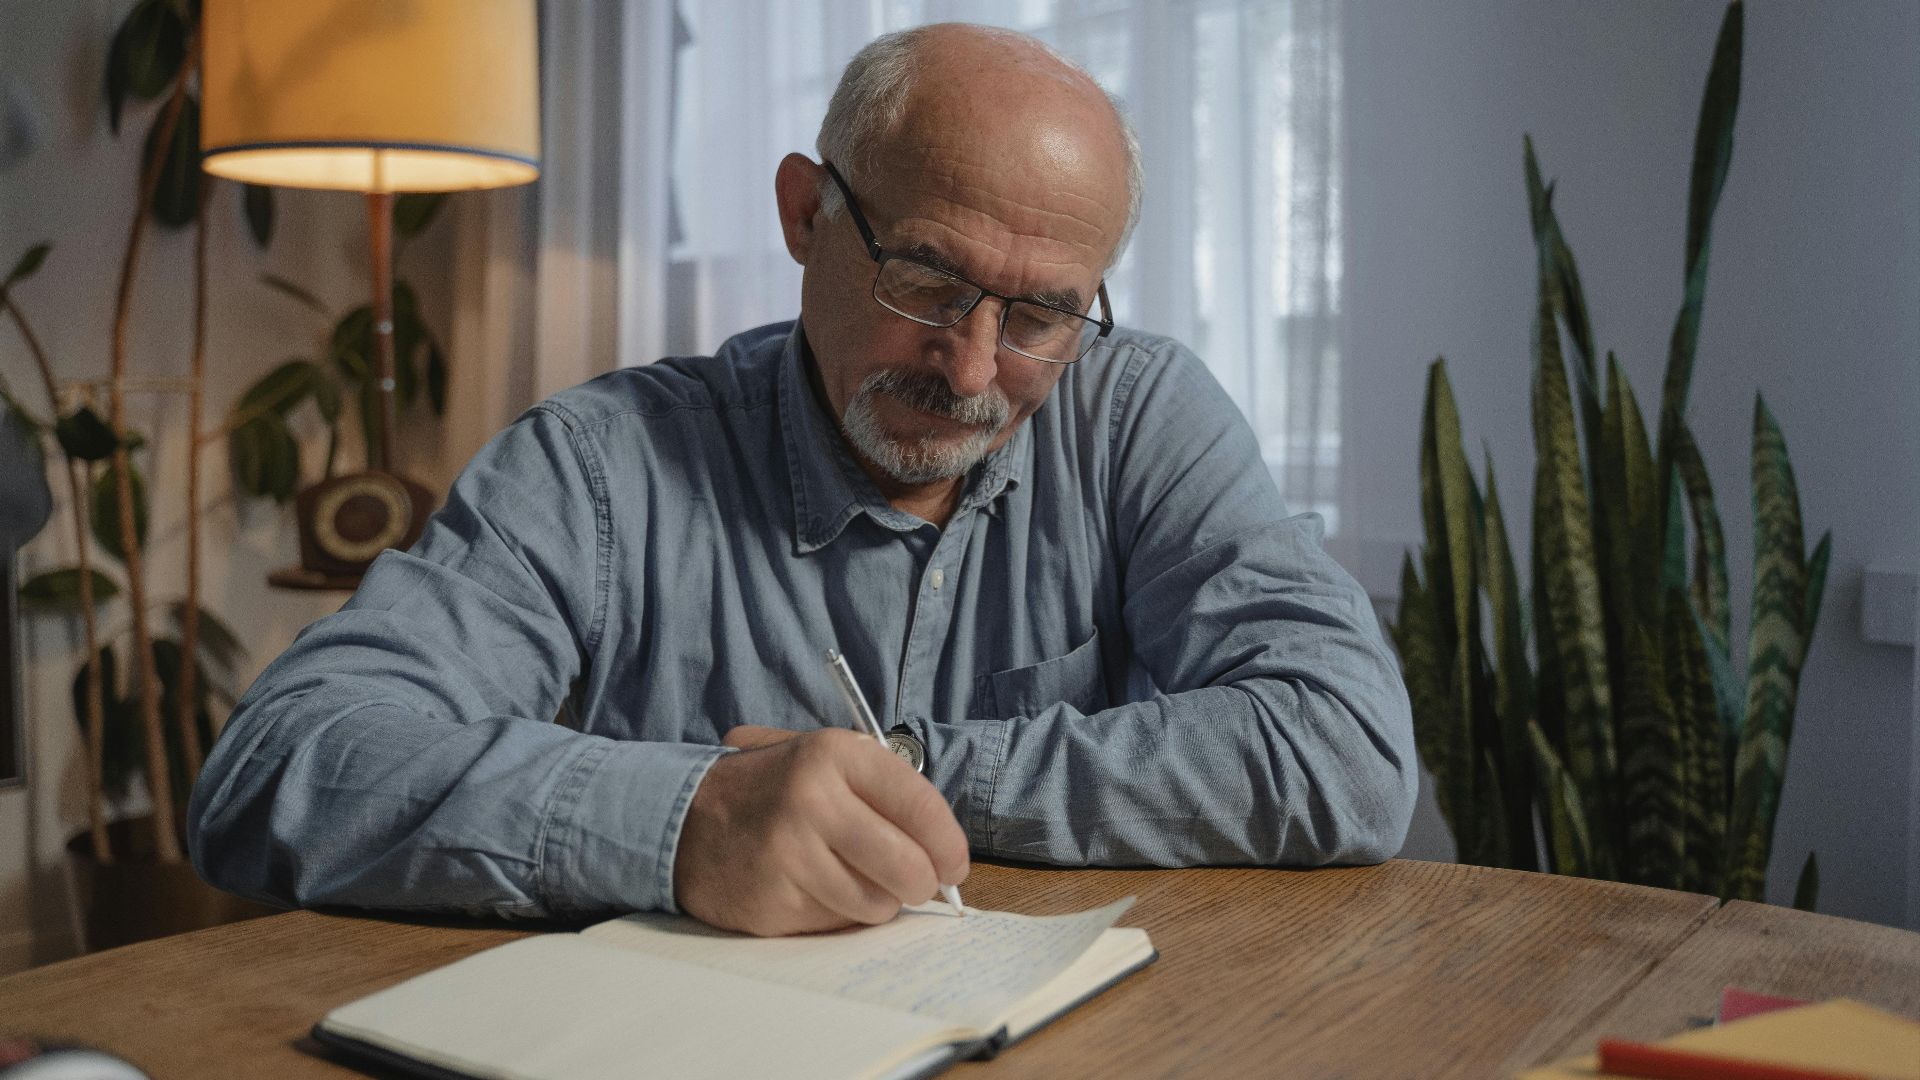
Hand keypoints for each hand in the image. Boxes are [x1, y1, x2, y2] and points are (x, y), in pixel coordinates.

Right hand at [674, 727, 968, 935]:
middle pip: (907, 867)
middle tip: (915, 884)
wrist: (681, 818)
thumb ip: (881, 788)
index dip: (948, 844)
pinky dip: (836, 915)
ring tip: (851, 879)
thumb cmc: (771, 789)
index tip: (954, 865)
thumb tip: (943, 847)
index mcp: (834, 754)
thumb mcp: (820, 758)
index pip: (920, 805)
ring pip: (876, 905)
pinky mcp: (771, 900)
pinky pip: (835, 924)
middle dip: (922, 883)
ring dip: (876, 902)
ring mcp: (788, 854)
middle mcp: (812, 800)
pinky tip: (812, 890)